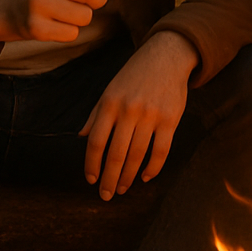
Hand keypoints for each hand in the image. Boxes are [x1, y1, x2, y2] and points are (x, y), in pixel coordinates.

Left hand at [80, 31, 198, 200]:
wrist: (166, 55)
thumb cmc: (134, 74)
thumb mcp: (111, 89)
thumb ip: (96, 113)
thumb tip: (81, 137)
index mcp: (110, 103)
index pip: (95, 141)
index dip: (92, 164)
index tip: (91, 180)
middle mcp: (129, 110)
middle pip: (116, 154)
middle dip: (109, 179)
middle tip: (106, 195)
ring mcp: (151, 115)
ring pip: (137, 155)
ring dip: (128, 177)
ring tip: (123, 189)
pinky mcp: (170, 119)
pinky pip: (160, 151)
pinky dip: (152, 168)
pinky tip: (145, 177)